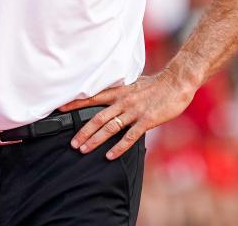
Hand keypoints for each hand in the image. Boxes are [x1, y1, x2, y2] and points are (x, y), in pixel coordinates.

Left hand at [58, 68, 195, 159]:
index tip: (60, 109)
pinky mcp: (146, 120)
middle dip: (83, 131)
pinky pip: (129, 136)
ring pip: (109, 128)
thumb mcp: (136, 84)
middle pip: (97, 117)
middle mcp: (123, 101)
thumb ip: (123, 93)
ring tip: (84, 150)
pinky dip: (118, 147)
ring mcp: (134, 111)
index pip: (93, 97)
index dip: (76, 103)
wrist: (177, 82)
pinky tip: (109, 155)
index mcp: (120, 92)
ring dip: (95, 140)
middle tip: (72, 143)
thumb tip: (114, 97)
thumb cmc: (158, 84)